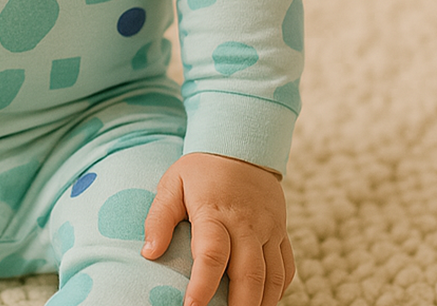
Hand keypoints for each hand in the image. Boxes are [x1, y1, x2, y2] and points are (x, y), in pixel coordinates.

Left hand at [142, 152, 294, 305]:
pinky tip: (264, 301)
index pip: (211, 254)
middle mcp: (246, 223)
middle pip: (249, 274)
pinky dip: (279, 290)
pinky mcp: (282, 232)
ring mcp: (268, 229)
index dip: (202, 285)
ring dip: (261, 303)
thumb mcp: (172, 183)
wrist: (240, 147)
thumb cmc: (200, 171)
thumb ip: (159, 217)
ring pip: (273, 277)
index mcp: (214, 211)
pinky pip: (287, 268)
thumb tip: (148, 253)